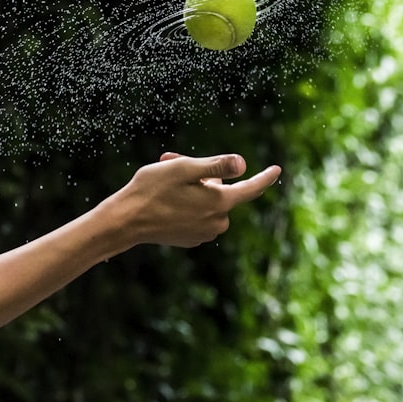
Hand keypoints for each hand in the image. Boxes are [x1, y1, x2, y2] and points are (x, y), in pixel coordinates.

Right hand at [112, 153, 281, 247]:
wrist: (126, 221)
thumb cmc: (152, 190)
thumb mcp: (184, 168)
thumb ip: (217, 165)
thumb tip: (243, 165)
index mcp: (219, 203)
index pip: (251, 189)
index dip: (265, 177)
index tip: (277, 169)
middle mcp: (217, 222)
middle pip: (221, 191)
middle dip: (204, 176)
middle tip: (174, 162)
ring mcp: (204, 233)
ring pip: (208, 203)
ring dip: (193, 189)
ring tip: (166, 183)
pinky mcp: (190, 239)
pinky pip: (197, 216)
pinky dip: (186, 204)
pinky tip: (164, 201)